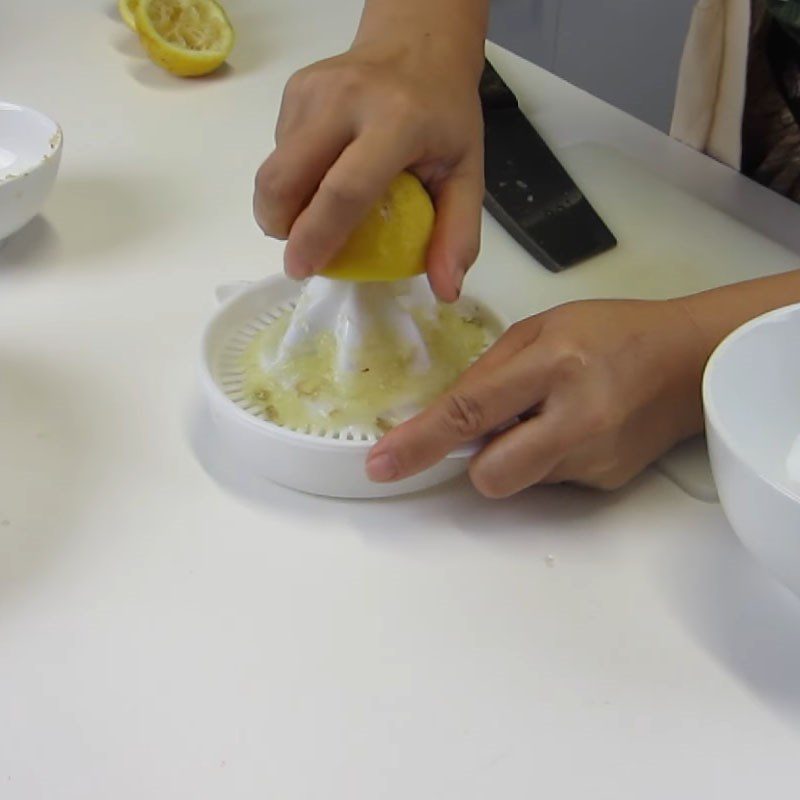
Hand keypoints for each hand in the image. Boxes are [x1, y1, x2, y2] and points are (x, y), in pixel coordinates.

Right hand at [253, 36, 484, 301]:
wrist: (419, 44)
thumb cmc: (445, 117)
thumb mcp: (467, 173)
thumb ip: (459, 233)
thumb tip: (446, 291)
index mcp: (396, 121)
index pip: (343, 190)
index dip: (317, 237)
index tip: (302, 269)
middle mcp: (346, 99)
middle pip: (284, 177)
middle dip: (280, 225)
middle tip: (299, 249)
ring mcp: (313, 90)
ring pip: (274, 167)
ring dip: (284, 205)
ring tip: (315, 213)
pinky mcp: (295, 89)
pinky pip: (278, 150)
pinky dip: (292, 178)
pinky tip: (322, 173)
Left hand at [366, 299, 707, 495]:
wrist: (689, 362)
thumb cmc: (612, 332)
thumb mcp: (542, 328)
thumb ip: (489, 370)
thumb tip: (444, 415)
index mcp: (554, 366)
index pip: (470, 412)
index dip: (419, 442)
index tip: (382, 464)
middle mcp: (576, 419)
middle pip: (491, 475)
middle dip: (477, 461)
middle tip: (499, 424)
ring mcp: (595, 458)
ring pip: (518, 480)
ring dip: (516, 453)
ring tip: (551, 413)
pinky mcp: (606, 481)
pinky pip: (549, 481)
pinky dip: (545, 458)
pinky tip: (574, 426)